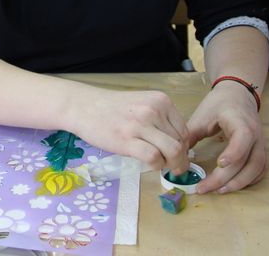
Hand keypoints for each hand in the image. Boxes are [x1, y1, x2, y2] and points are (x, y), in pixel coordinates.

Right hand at [69, 88, 189, 175]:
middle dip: (180, 159)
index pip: (184, 130)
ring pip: (172, 151)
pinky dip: (156, 166)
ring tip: (164, 167)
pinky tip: (150, 164)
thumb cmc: (112, 108)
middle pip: (180, 142)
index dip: (184, 147)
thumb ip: (160, 120)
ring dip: (172, 164)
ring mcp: (140, 124)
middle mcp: (153, 110)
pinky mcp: (127, 140)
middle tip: (174, 167)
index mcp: (160, 100)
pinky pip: (154, 158)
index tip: (177, 156)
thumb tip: (179, 146)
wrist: (84, 106)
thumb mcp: (142, 105)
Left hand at [187, 81, 266, 193]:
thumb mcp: (202, 115)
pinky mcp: (260, 149)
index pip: (243, 139)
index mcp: (241, 122)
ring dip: (240, 183)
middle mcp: (255, 135)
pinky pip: (261, 168)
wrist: (237, 93)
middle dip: (227, 178)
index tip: (219, 164)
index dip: (234, 153)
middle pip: (248, 161)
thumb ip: (190, 135)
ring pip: (257, 168)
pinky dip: (250, 180)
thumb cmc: (219, 103)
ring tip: (219, 191)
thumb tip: (177, 156)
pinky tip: (234, 185)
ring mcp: (260, 143)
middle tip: (205, 187)